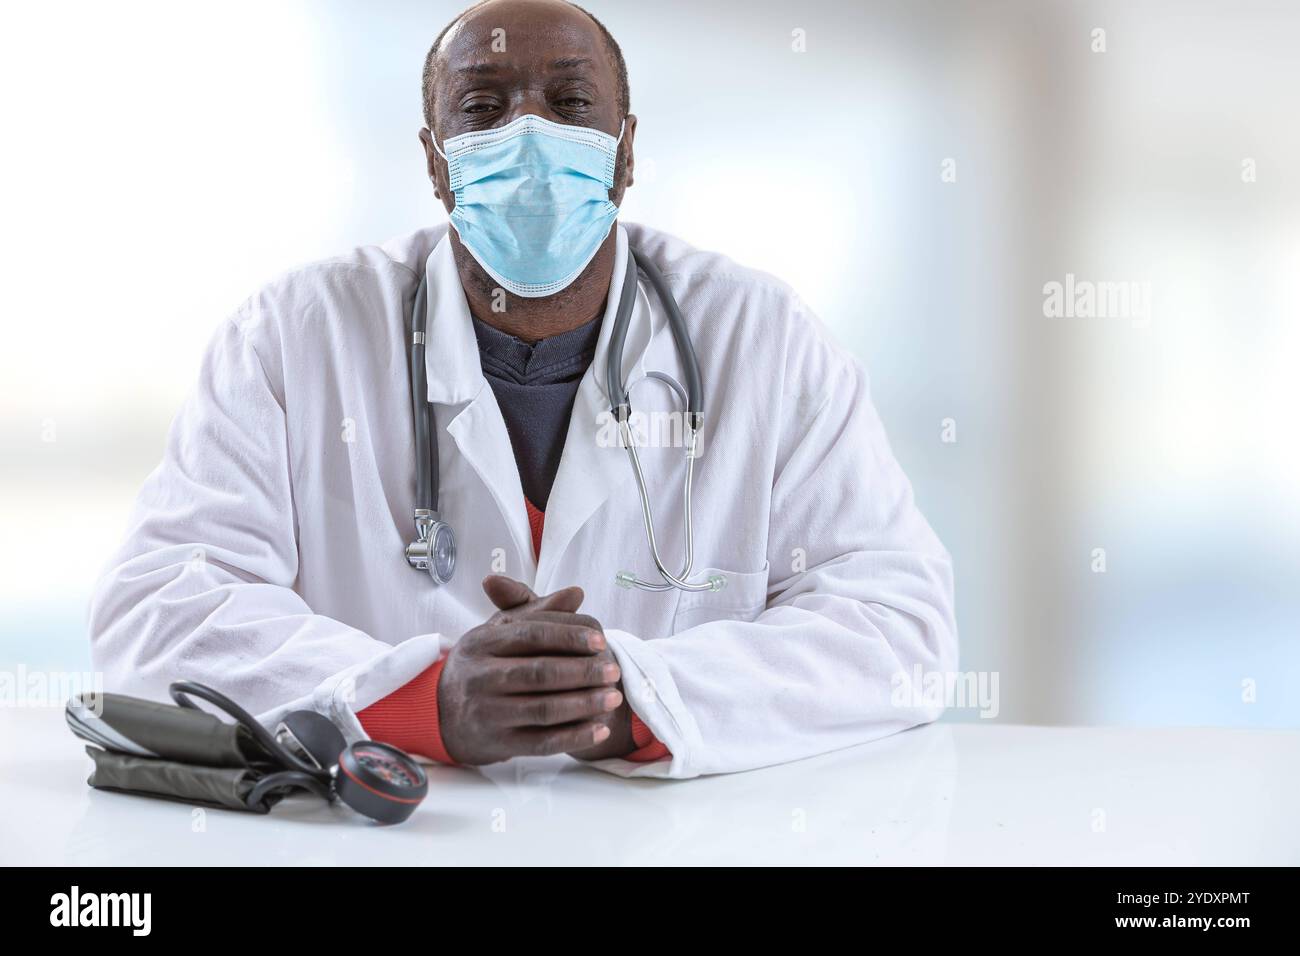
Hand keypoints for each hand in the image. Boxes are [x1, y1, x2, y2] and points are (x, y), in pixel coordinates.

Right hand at [436, 575, 624, 764]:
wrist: (439, 711)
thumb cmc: (480, 665)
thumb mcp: (499, 632)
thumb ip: (537, 612)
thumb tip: (575, 593)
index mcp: (482, 643)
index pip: (531, 634)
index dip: (568, 636)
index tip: (600, 641)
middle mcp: (481, 677)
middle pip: (539, 673)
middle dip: (582, 672)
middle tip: (613, 670)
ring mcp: (487, 713)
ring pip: (543, 709)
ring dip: (584, 704)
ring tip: (613, 698)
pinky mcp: (497, 743)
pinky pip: (542, 742)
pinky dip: (574, 737)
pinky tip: (599, 729)